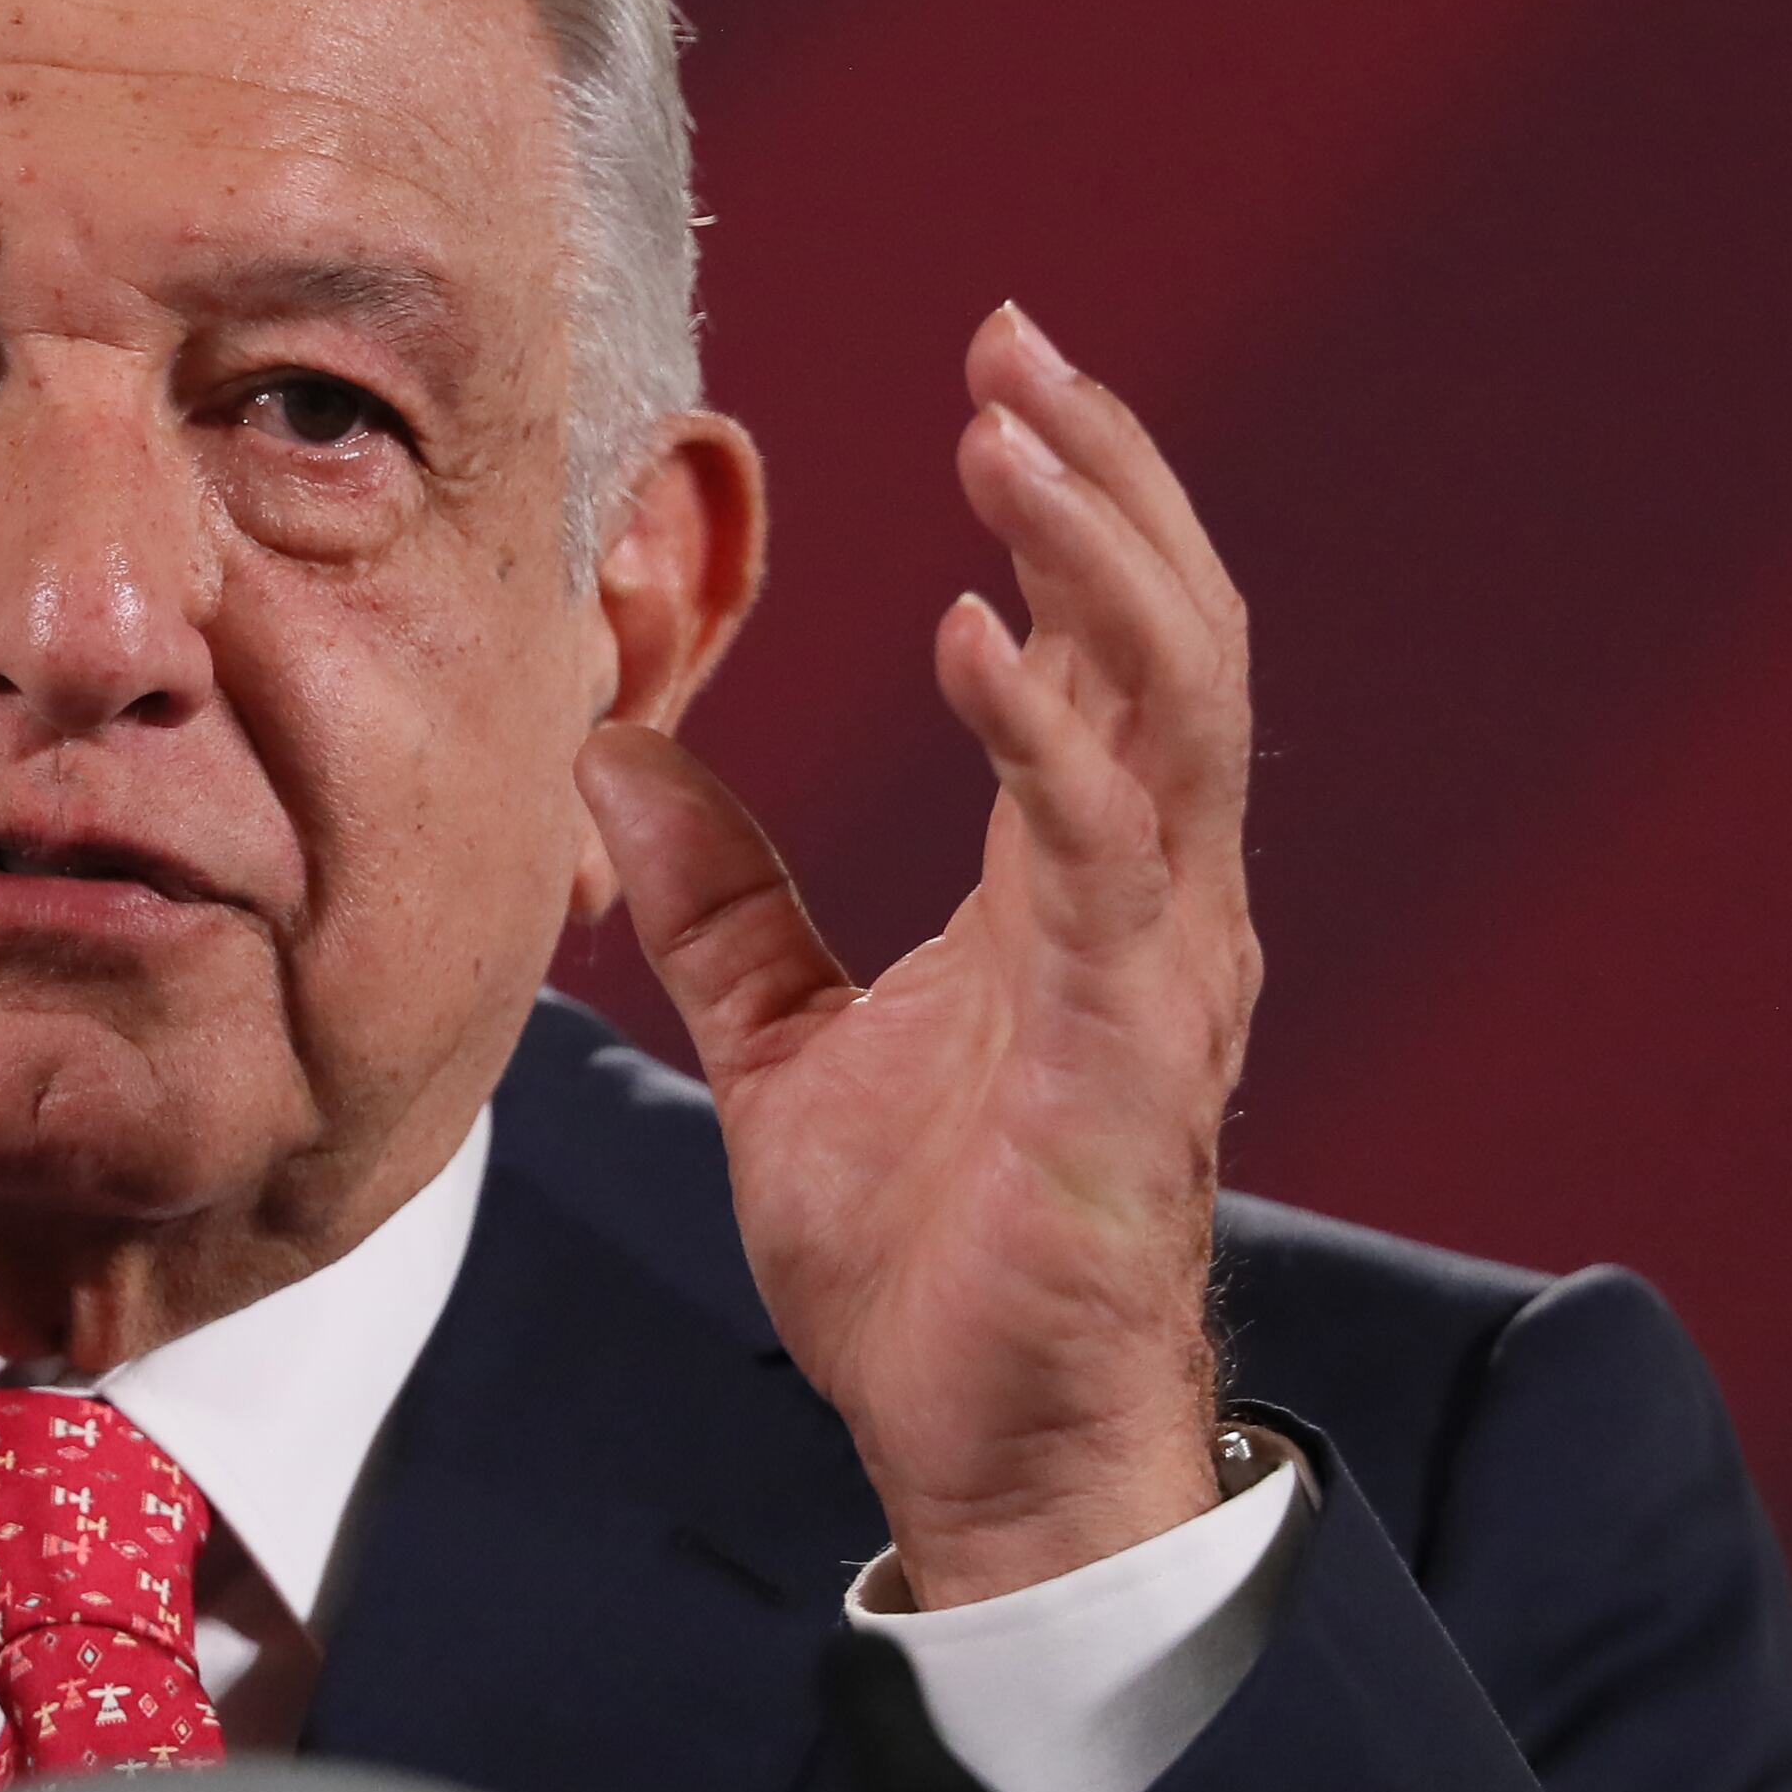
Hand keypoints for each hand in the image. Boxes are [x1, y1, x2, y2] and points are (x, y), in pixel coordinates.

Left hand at [580, 305, 1258, 1607]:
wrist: (980, 1449)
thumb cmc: (923, 1267)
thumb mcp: (788, 1044)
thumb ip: (726, 899)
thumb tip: (617, 757)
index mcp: (1080, 885)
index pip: (1104, 644)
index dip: (1072, 500)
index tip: (1000, 366)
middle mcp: (1150, 899)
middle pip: (1168, 633)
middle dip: (1103, 478)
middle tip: (1020, 342)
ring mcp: (1157, 969)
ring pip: (1174, 710)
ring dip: (1095, 559)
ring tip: (1013, 432)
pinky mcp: (1129, 1056)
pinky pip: (1104, 860)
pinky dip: (1048, 737)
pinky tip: (979, 639)